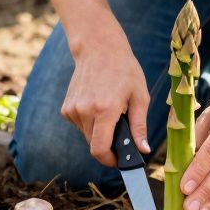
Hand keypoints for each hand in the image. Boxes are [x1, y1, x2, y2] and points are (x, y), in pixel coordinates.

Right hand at [61, 28, 150, 166]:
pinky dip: (91, 123)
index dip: (110, 161)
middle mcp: (84, 111)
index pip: (100, 150)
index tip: (120, 161)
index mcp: (104, 109)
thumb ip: (139, 126)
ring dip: (100, 132)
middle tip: (122, 129)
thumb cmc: (124, 70)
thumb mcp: (140, 96)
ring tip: (111, 111)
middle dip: (109, 145)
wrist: (98, 48)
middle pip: (94, 145)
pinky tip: (99, 105)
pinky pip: (81, 126)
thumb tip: (143, 150)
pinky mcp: (66, 108)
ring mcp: (72, 110)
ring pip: (88, 136)